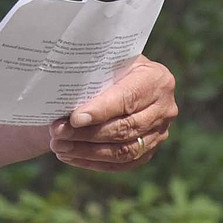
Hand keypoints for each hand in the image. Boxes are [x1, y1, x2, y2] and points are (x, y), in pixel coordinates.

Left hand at [47, 55, 176, 170]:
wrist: (125, 76)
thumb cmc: (111, 63)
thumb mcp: (109, 58)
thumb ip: (96, 71)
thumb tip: (66, 90)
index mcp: (157, 79)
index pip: (127, 98)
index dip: (101, 110)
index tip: (74, 118)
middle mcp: (164, 108)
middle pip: (124, 127)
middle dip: (87, 133)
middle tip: (58, 133)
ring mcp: (159, 133)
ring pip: (123, 150)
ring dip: (87, 151)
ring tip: (59, 146)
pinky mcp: (149, 150)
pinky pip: (122, 163)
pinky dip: (94, 162)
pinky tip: (70, 156)